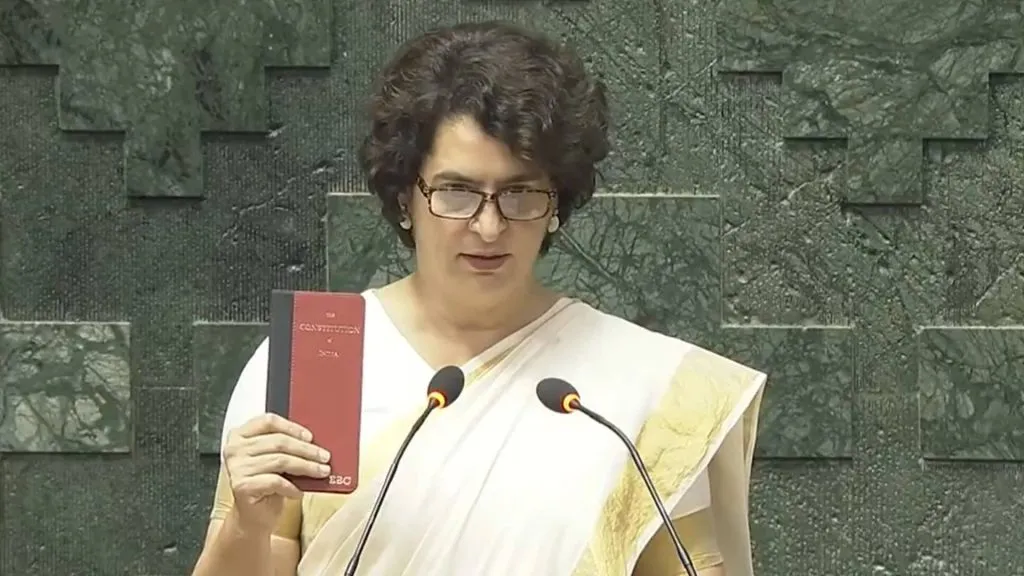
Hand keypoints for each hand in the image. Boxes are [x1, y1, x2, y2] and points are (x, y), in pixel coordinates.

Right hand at [222, 413, 330, 532]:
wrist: (253, 517)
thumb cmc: (266, 486)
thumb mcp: (275, 460)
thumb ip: (287, 446)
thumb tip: (315, 441)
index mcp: (241, 435)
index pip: (268, 421)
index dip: (292, 427)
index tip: (310, 437)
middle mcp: (235, 449)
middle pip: (278, 441)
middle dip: (306, 450)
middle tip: (325, 457)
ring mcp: (236, 467)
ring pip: (280, 460)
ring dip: (306, 466)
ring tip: (321, 472)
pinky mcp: (241, 486)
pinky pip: (275, 481)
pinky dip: (292, 486)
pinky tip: (299, 491)